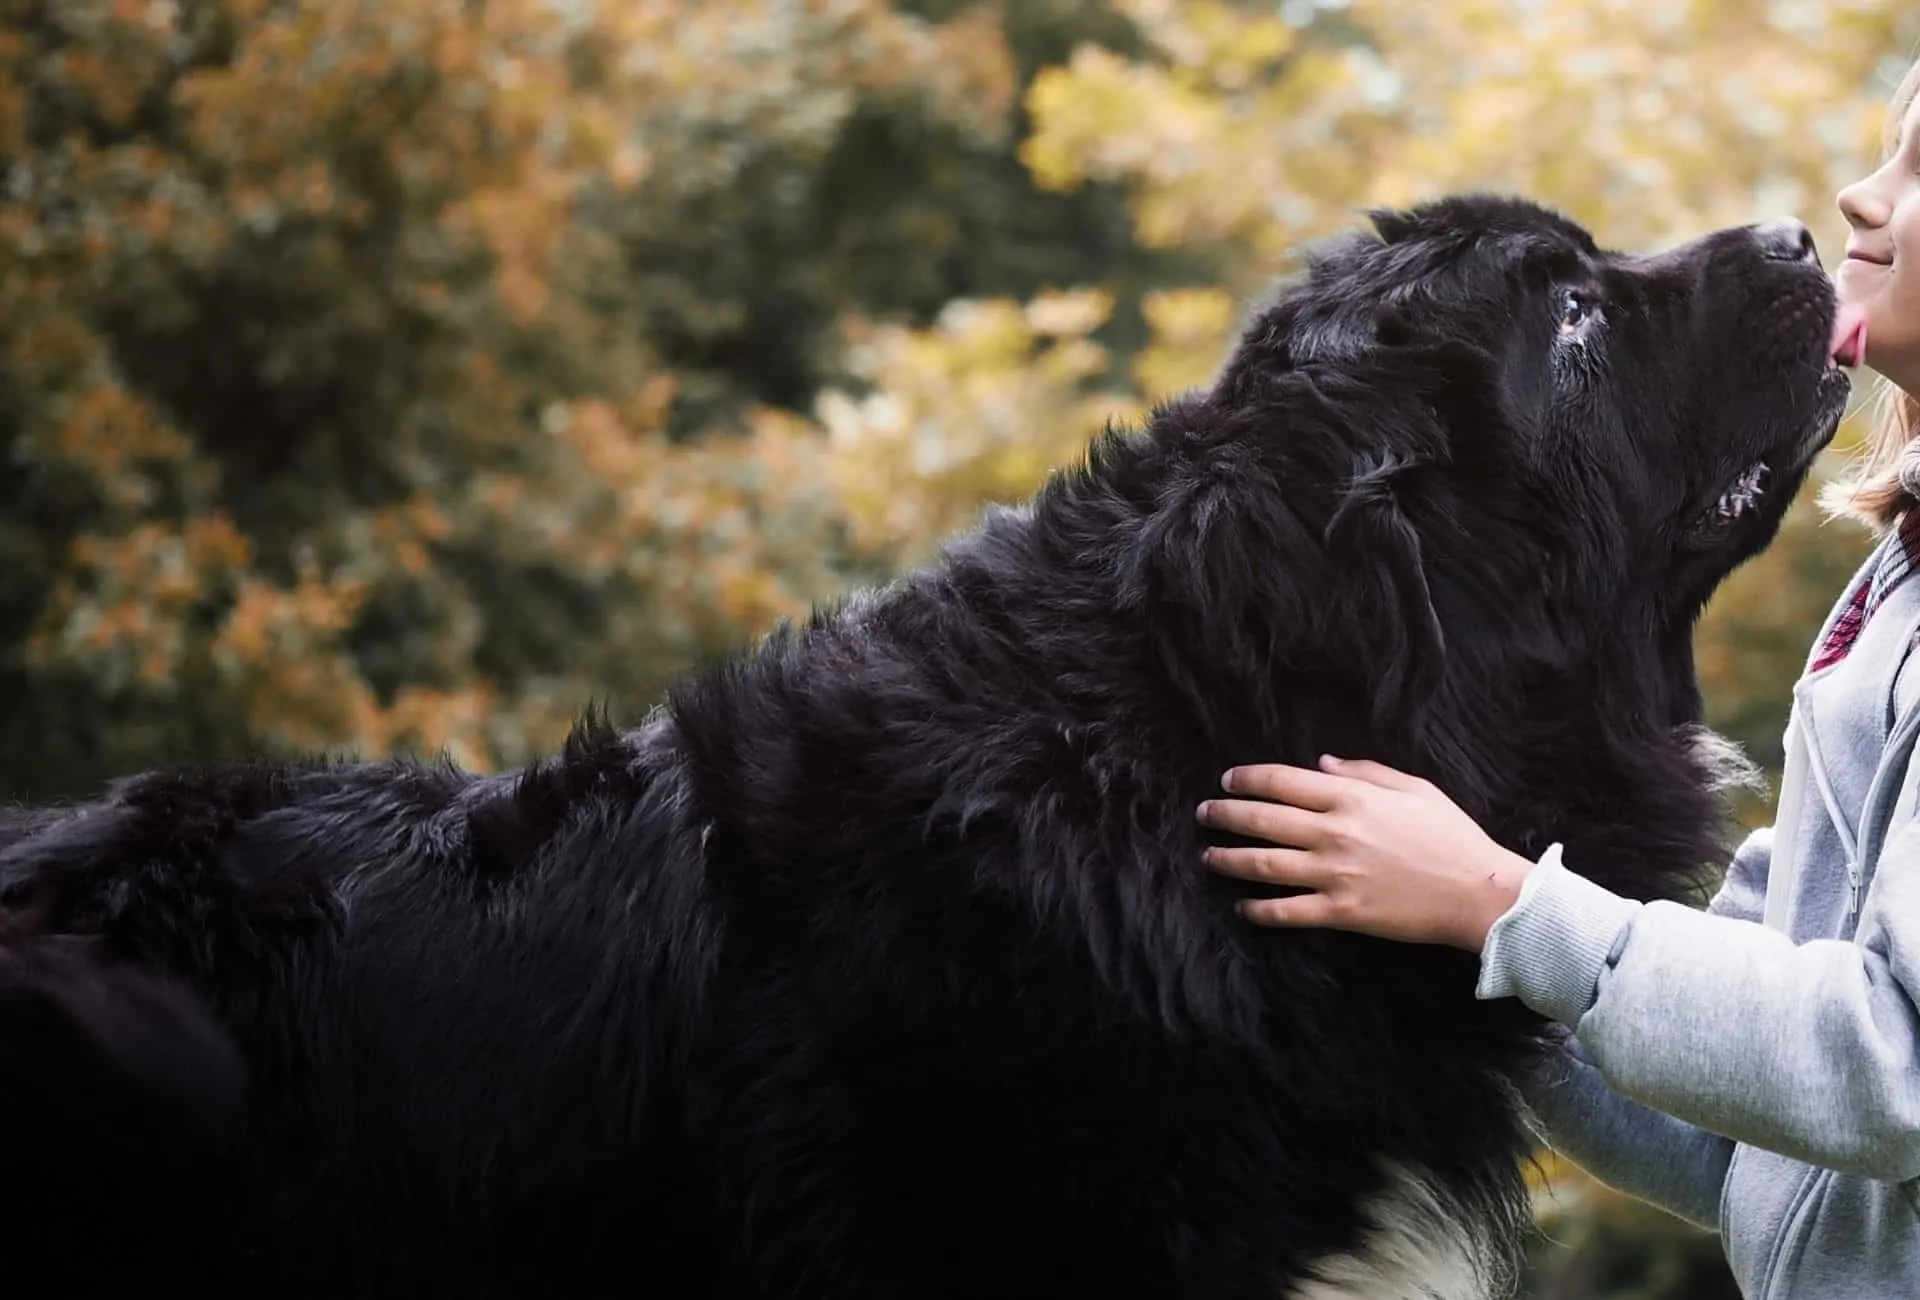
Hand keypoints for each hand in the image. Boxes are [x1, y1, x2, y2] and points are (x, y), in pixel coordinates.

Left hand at [1196, 755, 1533, 952]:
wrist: (1479, 892)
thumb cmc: (1452, 837)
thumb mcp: (1414, 788)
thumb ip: (1365, 772)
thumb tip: (1322, 764)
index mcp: (1351, 798)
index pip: (1281, 782)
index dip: (1247, 779)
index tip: (1227, 781)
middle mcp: (1334, 833)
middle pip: (1261, 820)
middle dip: (1224, 815)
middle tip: (1204, 814)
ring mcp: (1334, 874)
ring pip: (1263, 864)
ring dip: (1228, 860)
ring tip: (1208, 857)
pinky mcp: (1341, 912)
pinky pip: (1287, 911)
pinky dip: (1259, 909)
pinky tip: (1243, 906)